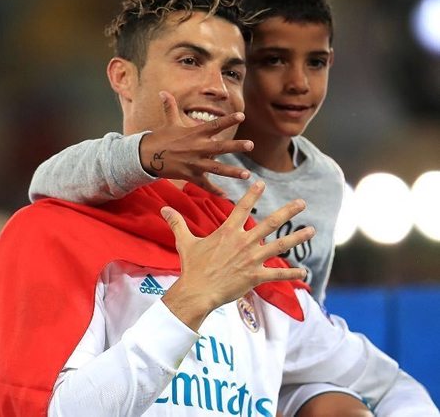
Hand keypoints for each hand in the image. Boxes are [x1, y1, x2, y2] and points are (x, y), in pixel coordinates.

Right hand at [139, 91, 253, 196]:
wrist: (146, 156)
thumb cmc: (160, 138)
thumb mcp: (169, 122)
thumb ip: (170, 107)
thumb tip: (163, 91)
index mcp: (195, 134)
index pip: (215, 125)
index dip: (228, 120)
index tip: (242, 115)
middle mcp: (197, 148)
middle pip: (220, 148)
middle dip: (236, 146)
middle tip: (251, 145)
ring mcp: (194, 163)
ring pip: (216, 169)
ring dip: (232, 172)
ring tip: (247, 174)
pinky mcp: (189, 176)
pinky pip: (204, 185)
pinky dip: (215, 191)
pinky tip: (226, 196)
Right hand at [160, 181, 313, 330]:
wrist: (197, 291)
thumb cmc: (192, 267)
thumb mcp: (185, 242)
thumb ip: (177, 223)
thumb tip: (164, 208)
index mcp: (228, 231)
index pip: (243, 207)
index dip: (253, 194)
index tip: (262, 183)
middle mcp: (244, 242)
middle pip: (270, 223)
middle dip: (288, 211)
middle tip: (302, 202)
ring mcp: (252, 259)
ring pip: (280, 245)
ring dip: (296, 238)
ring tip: (311, 230)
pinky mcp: (255, 277)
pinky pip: (277, 274)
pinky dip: (292, 274)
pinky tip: (304, 272)